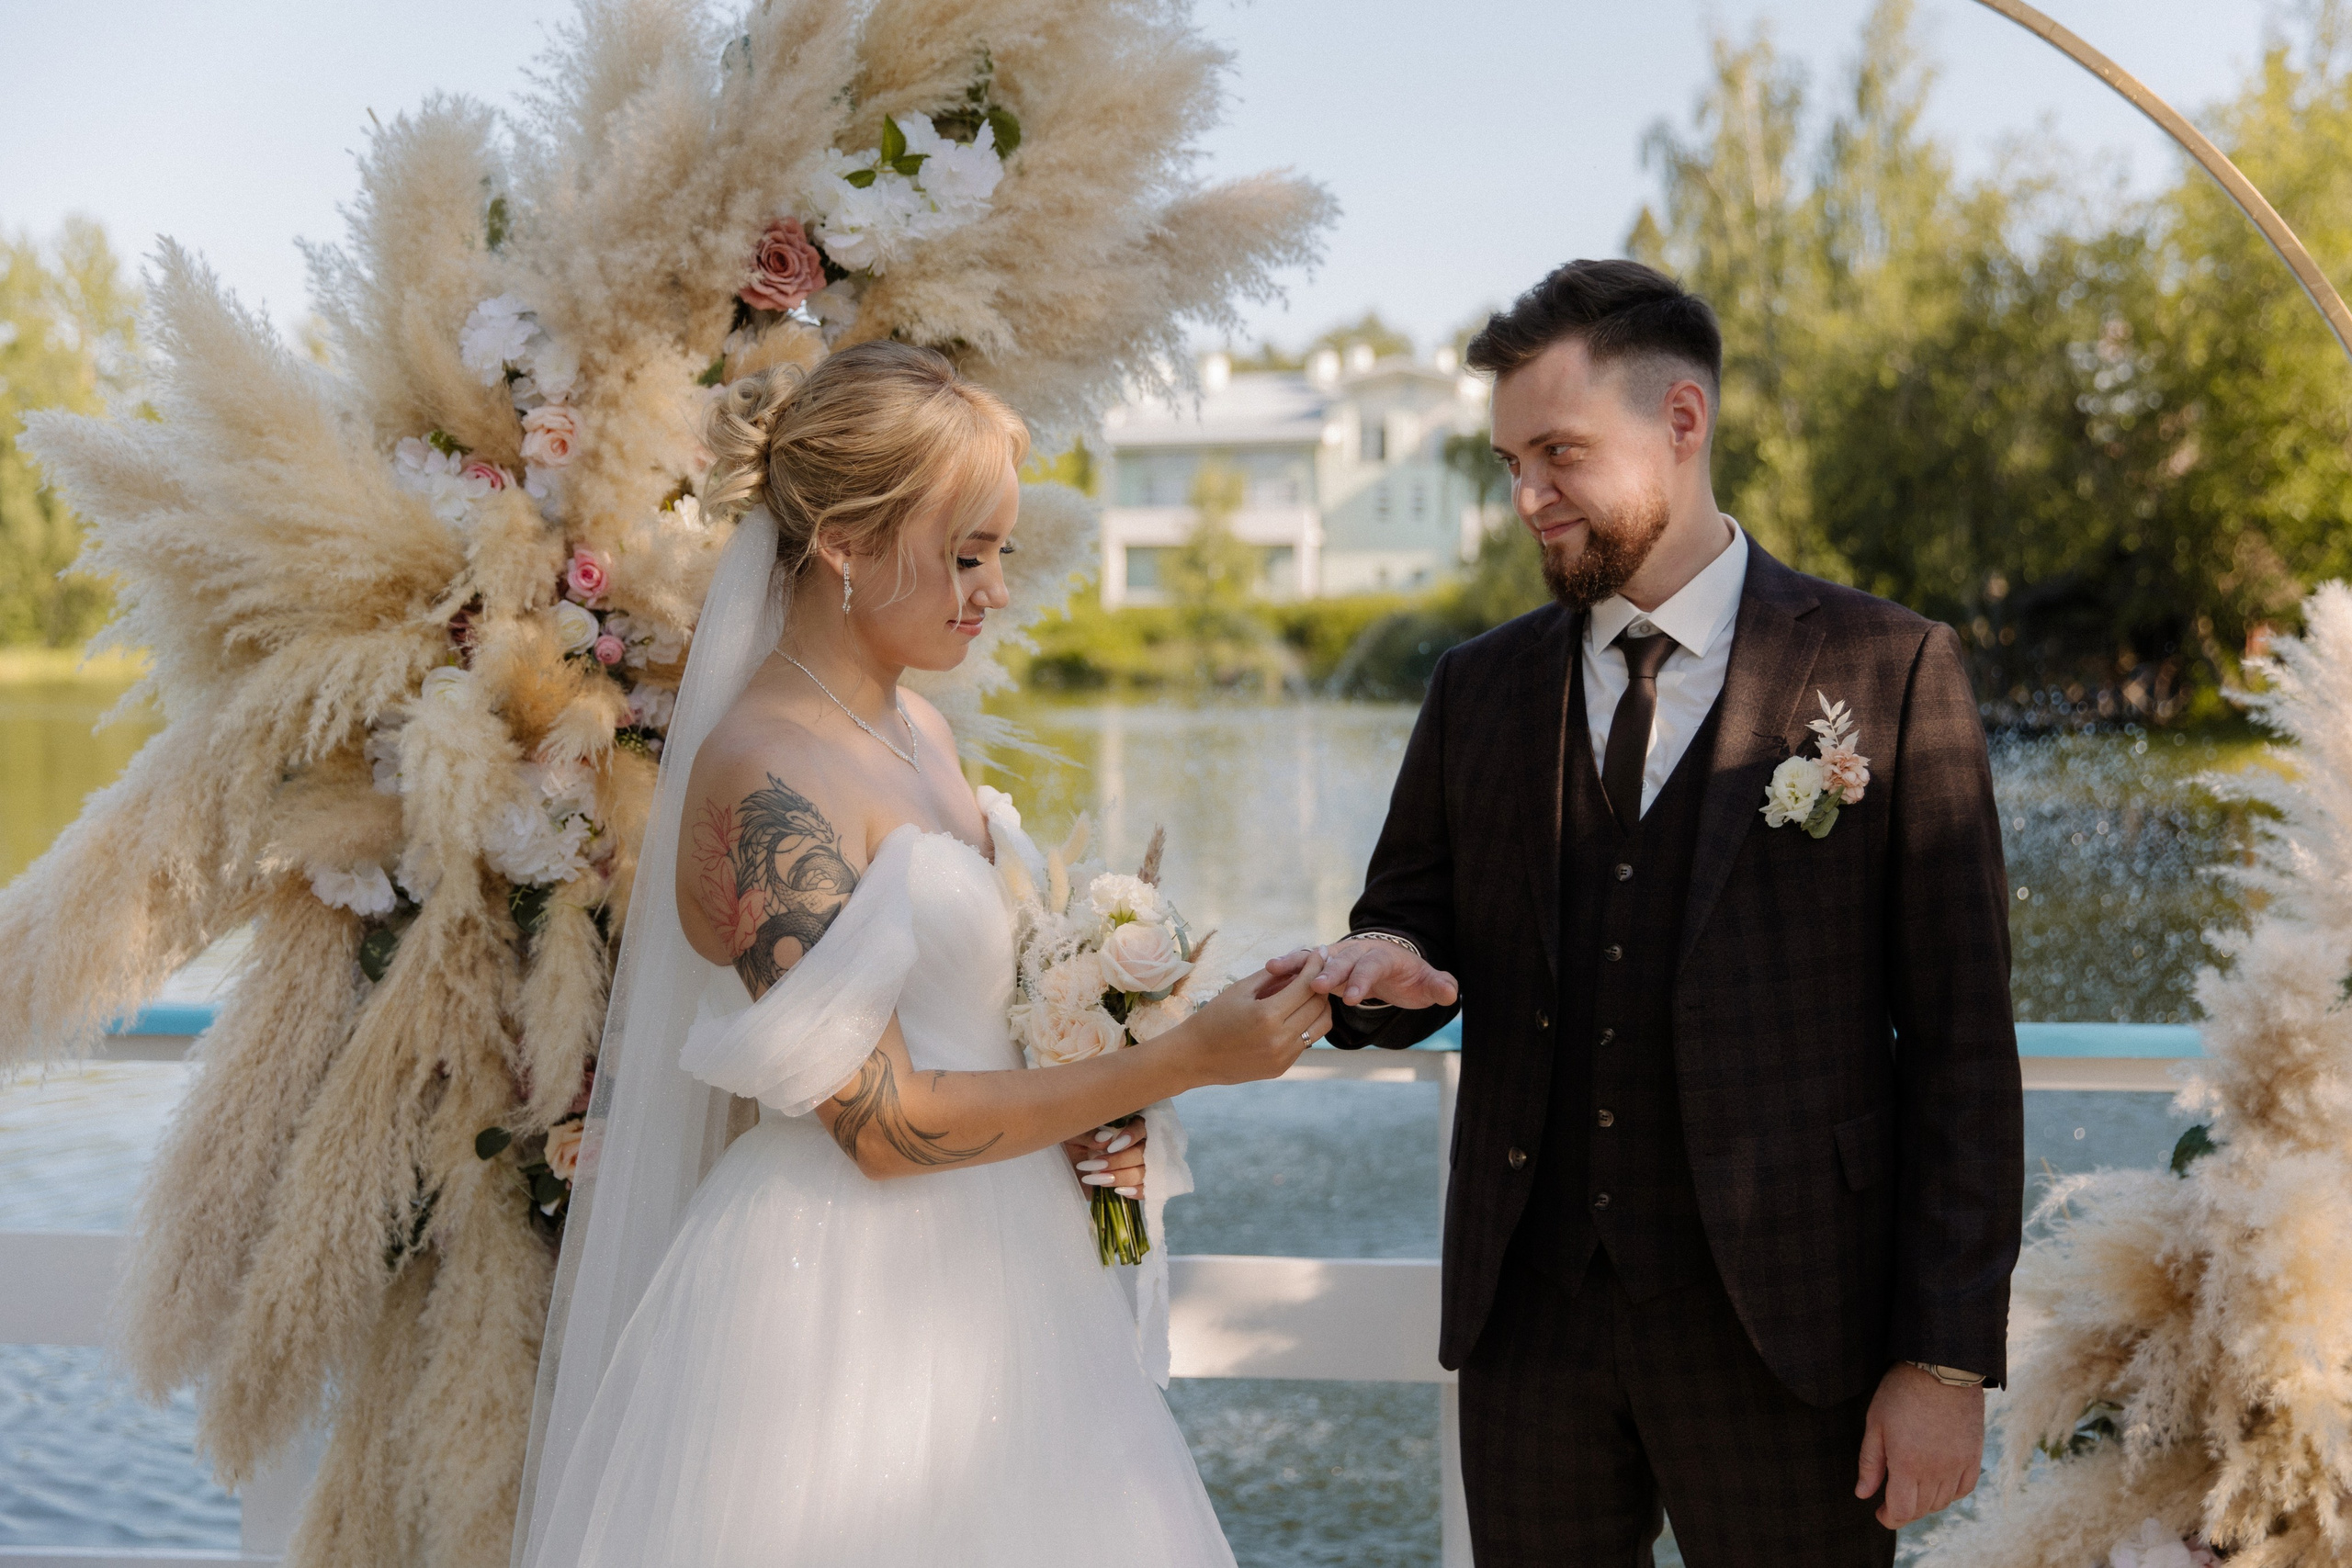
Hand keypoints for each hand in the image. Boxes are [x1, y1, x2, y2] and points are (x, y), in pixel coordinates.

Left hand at [1063, 1122, 1145, 1200]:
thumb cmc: (1069, 1147)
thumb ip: (1087, 1134)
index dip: (1132, 1135)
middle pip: (1143, 1152)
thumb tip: (1106, 1138)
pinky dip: (1135, 1191)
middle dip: (1120, 1161)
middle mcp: (1134, 1145)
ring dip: (1122, 1177)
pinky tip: (1118, 1190)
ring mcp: (1136, 1166)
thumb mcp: (1072, 1136)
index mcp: (1122, 1127)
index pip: (1141, 1126)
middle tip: (1097, 1166)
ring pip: (1145, 1171)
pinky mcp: (1134, 1184)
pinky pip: (1146, 1189)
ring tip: (1098, 1179)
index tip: (1111, 1147)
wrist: (1065, 1170)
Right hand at [1171, 964, 1329, 1084]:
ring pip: (1321, 1025)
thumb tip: (1300, 963)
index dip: (1315, 966)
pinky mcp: (1282, 1067)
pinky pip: (1306, 1041)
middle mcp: (1280, 1038)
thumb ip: (1273, 975)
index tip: (1319, 953)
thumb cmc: (1213, 1018)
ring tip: (1308, 993)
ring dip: (1319, 1006)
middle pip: (1318, 1005)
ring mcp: (1283, 1056)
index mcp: (1267, 1015)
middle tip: (1315, 971)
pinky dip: (1306, 1024)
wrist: (1194, 1056)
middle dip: (1320, 984)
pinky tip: (1294, 1013)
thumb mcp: (1240, 989)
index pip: (1305, 986)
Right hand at [1262, 937, 1460, 1010]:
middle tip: (1315, 987)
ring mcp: (1338, 956)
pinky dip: (1287, 964)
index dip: (1361, 981)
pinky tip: (1267, 971)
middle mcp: (1358, 951)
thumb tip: (1451, 993)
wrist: (1392, 964)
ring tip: (1275, 968)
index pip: (1371, 966)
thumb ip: (1439, 986)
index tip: (1351, 999)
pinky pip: (1304, 962)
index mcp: (1382, 956)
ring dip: (1298, 963)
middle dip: (1329, 972)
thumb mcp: (1427, 983)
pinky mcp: (1323, 964)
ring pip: (1317, 956)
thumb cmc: (1409, 977)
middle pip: (1342, 959)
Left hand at [1855, 1363, 1983, 1527]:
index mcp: (1908, 1464)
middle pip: (1922, 1509)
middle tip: (1892, 1499)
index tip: (1880, 1513)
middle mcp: (1936, 1470)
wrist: (1942, 1368)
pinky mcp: (1974, 1456)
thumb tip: (1863, 1494)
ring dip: (1926, 1503)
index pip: (1902, 1511)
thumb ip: (1870, 1463)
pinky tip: (1939, 1483)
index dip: (1889, 1518)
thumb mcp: (1876, 1423)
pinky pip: (1964, 1489)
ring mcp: (1958, 1464)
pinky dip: (1950, 1493)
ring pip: (1943, 1502)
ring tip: (1913, 1489)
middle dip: (1904, 1510)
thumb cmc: (1902, 1392)